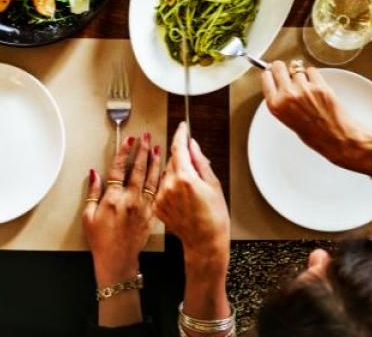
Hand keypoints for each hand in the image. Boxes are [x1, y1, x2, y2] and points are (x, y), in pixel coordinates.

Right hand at [83, 132, 161, 283]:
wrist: (118, 259)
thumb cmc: (101, 240)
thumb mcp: (88, 216)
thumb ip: (92, 192)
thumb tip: (94, 174)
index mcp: (113, 199)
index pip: (119, 169)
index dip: (124, 152)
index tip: (128, 141)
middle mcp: (130, 200)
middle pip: (138, 169)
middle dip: (142, 150)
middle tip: (145, 137)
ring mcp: (142, 207)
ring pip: (151, 179)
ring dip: (154, 162)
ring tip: (157, 148)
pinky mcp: (151, 214)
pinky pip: (157, 192)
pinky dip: (161, 180)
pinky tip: (164, 171)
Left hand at [153, 122, 228, 276]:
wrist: (204, 242)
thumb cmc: (214, 217)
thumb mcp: (213, 184)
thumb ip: (200, 161)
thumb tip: (192, 145)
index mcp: (185, 178)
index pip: (178, 147)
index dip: (180, 134)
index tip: (182, 127)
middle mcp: (169, 186)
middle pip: (172, 160)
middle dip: (182, 160)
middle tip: (195, 172)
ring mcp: (161, 197)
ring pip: (166, 174)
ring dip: (175, 175)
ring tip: (190, 191)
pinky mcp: (157, 206)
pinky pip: (162, 188)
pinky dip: (170, 188)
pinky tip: (182, 200)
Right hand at [261, 61, 371, 174]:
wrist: (335, 137)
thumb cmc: (314, 134)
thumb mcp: (287, 119)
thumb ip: (281, 101)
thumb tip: (280, 84)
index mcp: (276, 105)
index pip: (266, 77)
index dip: (271, 74)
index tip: (273, 72)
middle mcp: (288, 95)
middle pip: (278, 66)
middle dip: (283, 68)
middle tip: (287, 73)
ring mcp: (304, 89)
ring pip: (297, 69)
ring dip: (301, 75)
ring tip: (308, 89)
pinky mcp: (319, 85)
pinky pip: (311, 71)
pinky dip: (314, 76)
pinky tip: (316, 87)